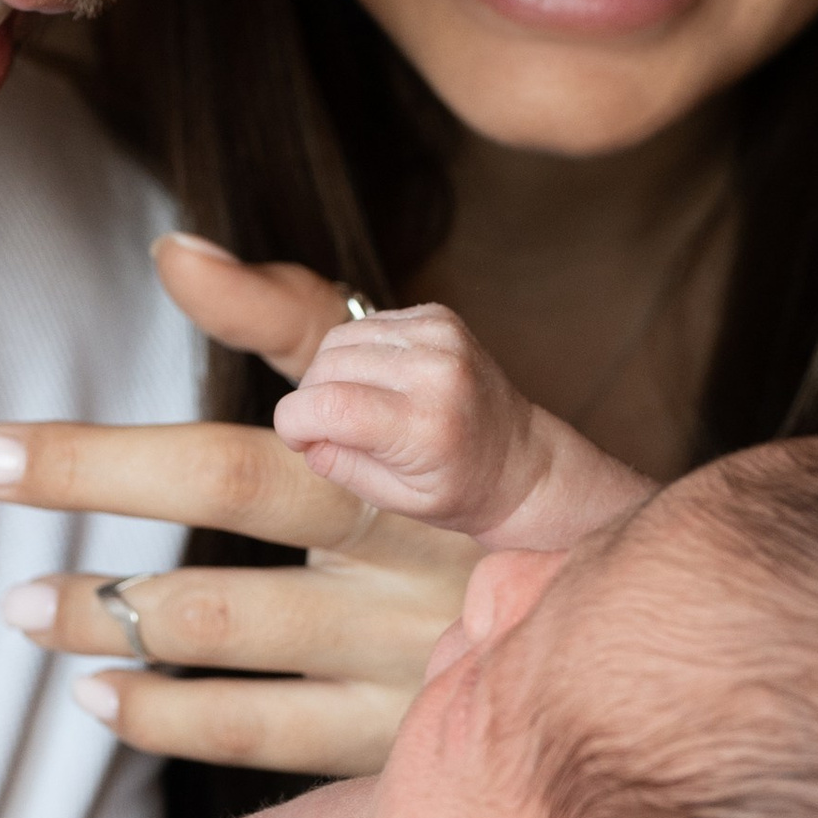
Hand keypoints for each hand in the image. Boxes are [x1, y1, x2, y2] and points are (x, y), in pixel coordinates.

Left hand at [0, 239, 474, 777]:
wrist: (621, 618)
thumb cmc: (485, 477)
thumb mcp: (425, 377)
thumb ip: (297, 316)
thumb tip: (172, 250)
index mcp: (404, 451)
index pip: (235, 444)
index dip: (105, 449)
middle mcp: (408, 545)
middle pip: (225, 512)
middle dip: (88, 483)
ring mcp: (406, 649)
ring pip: (225, 632)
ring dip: (104, 615)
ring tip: (24, 605)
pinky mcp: (400, 739)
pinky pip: (257, 737)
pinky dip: (163, 715)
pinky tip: (98, 696)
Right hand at [274, 302, 649, 552]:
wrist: (522, 462)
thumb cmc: (462, 490)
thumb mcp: (397, 500)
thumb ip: (341, 466)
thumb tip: (303, 433)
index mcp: (426, 425)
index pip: (328, 406)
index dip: (295, 423)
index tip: (300, 440)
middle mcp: (436, 370)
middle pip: (327, 367)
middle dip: (312, 402)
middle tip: (331, 432)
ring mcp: (440, 336)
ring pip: (339, 340)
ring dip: (331, 374)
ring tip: (357, 409)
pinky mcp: (437, 317)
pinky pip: (366, 325)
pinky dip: (358, 354)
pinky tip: (379, 383)